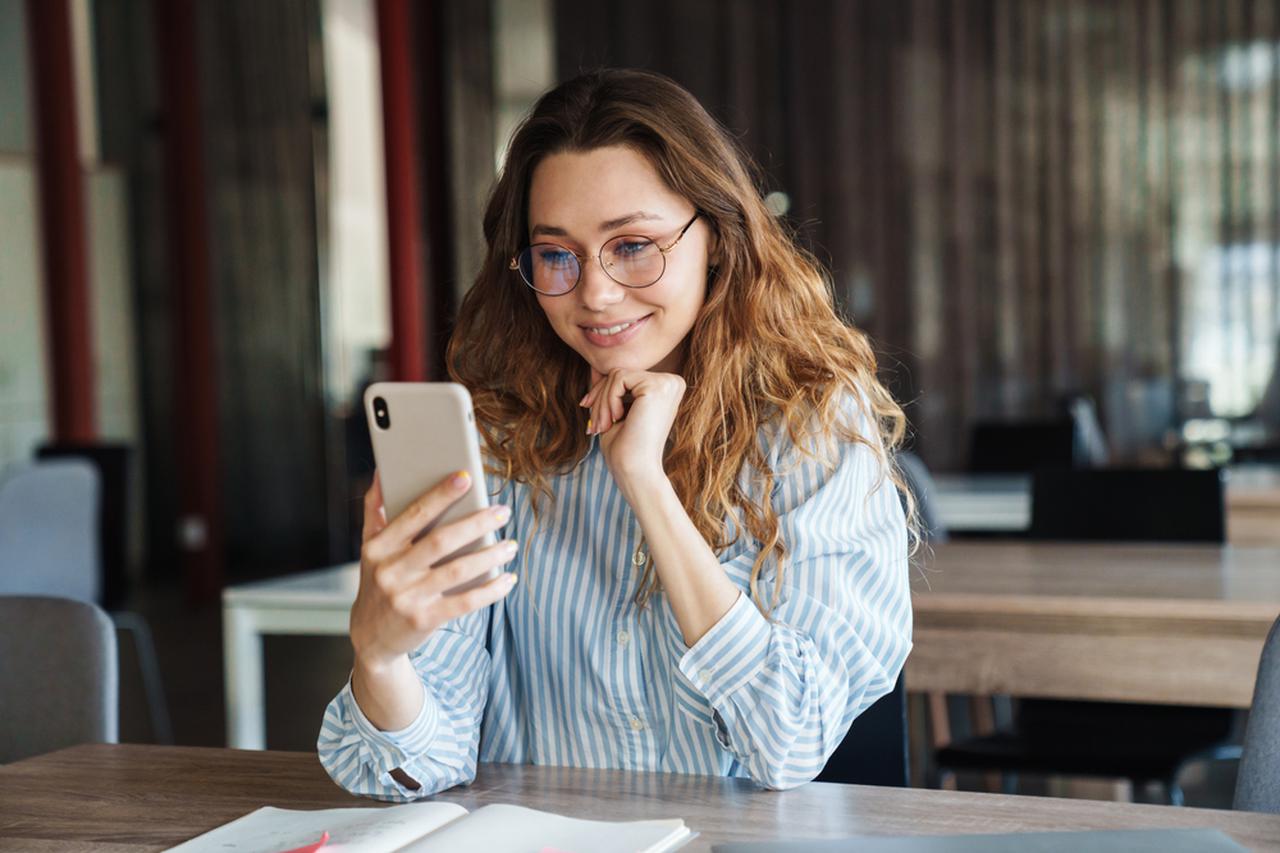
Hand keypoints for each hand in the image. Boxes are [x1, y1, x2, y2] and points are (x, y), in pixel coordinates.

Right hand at [349, 471, 517, 669]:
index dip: (440, 495)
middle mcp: (390, 571)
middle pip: (441, 541)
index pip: (414, 515)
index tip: (466, 477)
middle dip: (476, 523)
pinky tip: (507, 579)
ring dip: (489, 556)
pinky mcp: (424, 619)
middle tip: (502, 512)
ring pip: (458, 571)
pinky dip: (490, 590)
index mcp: (378, 548)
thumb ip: (374, 510)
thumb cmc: (377, 583)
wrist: (370, 638)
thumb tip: (380, 472)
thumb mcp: (368, 548)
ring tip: (510, 545)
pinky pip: (465, 602)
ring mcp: (407, 597)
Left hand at [580, 367, 685, 485]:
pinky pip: (618, 378)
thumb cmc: (625, 447)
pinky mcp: (658, 386)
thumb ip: (609, 387)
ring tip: (603, 426)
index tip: (589, 410)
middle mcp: (672, 381)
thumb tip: (594, 366)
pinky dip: (608, 400)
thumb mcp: (614, 410)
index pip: (626, 375)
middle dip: (600, 398)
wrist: (636, 471)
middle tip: (595, 425)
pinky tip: (616, 419)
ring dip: (602, 402)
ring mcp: (668, 382)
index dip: (602, 392)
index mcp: (666, 387)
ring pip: (617, 374)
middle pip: (620, 372)